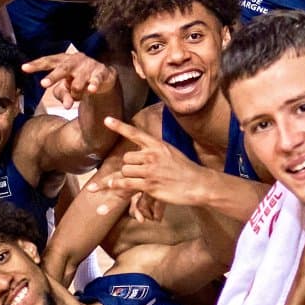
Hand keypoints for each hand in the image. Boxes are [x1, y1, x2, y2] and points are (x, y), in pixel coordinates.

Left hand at [23, 50, 114, 103]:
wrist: (103, 76)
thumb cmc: (79, 79)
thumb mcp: (67, 87)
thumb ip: (63, 95)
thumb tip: (66, 106)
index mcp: (63, 60)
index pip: (48, 61)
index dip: (36, 65)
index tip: (24, 68)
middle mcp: (75, 60)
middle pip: (62, 68)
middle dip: (53, 76)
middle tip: (43, 84)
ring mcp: (88, 66)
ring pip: (77, 83)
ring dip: (76, 93)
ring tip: (77, 96)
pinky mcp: (100, 73)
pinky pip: (95, 81)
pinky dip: (93, 85)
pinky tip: (91, 89)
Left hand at [87, 116, 214, 210]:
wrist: (198, 184)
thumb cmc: (185, 169)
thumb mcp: (170, 151)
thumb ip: (155, 149)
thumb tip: (140, 151)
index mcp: (157, 144)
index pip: (135, 133)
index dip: (119, 126)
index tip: (106, 120)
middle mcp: (152, 155)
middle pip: (126, 157)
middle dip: (130, 165)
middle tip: (140, 172)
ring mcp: (150, 170)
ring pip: (125, 171)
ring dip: (128, 177)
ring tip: (140, 180)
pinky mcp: (149, 185)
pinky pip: (126, 183)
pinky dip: (118, 185)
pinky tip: (113, 185)